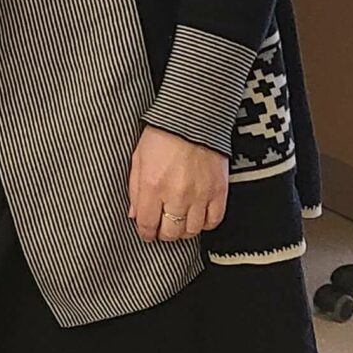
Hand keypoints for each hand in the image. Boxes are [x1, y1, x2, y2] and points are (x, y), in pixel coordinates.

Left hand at [128, 125, 228, 242]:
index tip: (146, 233)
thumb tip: (134, 214)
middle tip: (162, 228)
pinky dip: (204, 223)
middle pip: (170, 232)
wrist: (193, 119)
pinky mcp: (218, 192)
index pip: (147, 224)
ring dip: (183, 230)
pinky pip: (213, 221)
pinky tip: (197, 216)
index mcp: (152, 185)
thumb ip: (134, 189)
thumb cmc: (162, 135)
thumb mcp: (138, 158)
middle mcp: (176, 194)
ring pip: (191, 230)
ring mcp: (199, 195)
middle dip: (163, 234)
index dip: (145, 233)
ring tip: (178, 221)